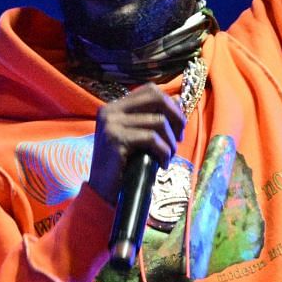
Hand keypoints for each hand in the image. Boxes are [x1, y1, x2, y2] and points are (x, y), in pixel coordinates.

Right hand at [86, 84, 184, 205]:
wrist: (102, 191)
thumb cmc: (123, 165)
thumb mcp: (139, 137)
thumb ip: (154, 117)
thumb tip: (178, 98)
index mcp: (114, 107)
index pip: (149, 90)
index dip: (170, 104)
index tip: (178, 125)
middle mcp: (110, 111)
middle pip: (156, 98)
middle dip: (176, 117)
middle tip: (179, 138)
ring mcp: (111, 124)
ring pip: (158, 121)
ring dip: (170, 142)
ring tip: (169, 156)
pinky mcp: (116, 140)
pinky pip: (152, 139)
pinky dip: (164, 152)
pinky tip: (162, 164)